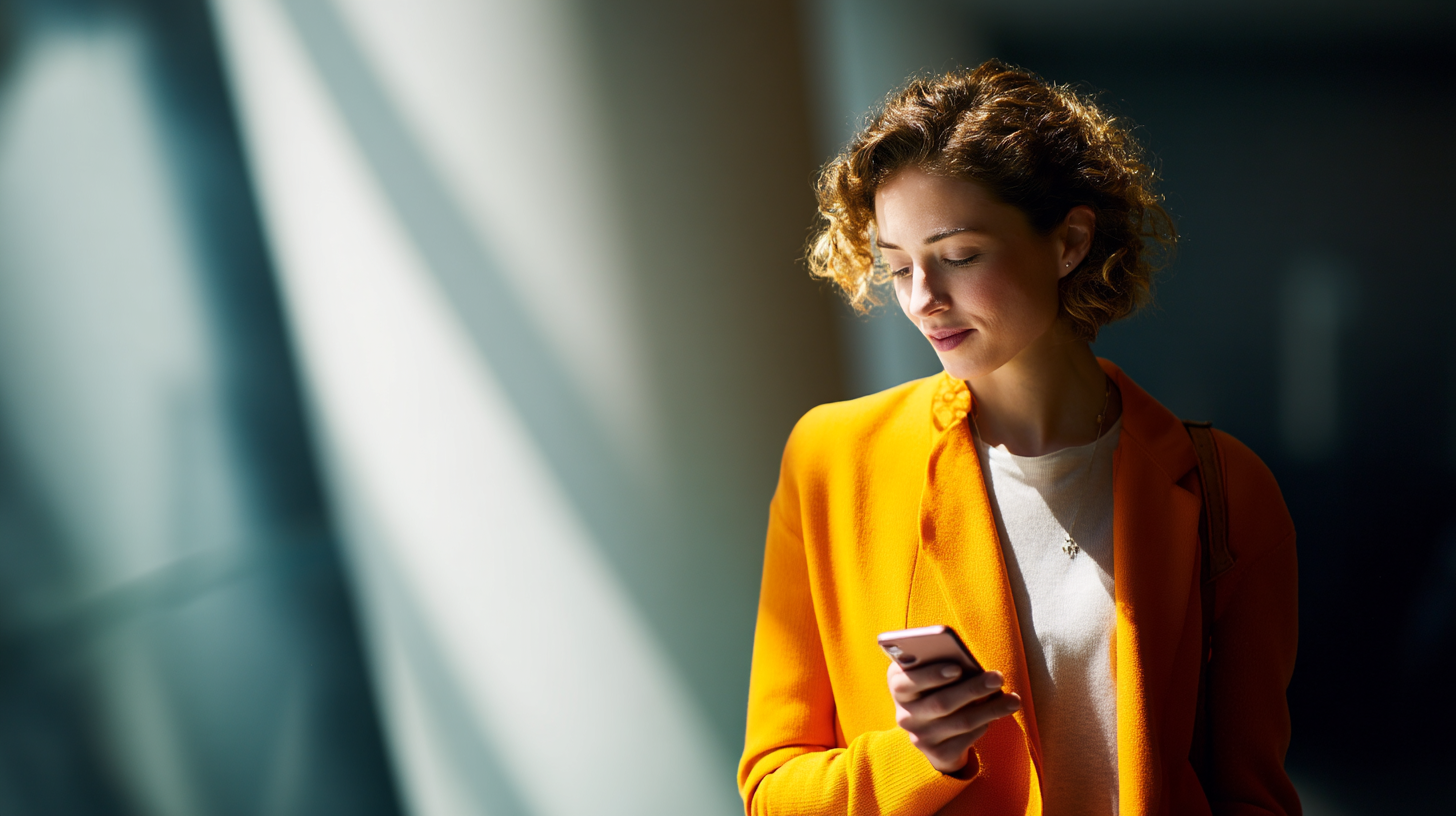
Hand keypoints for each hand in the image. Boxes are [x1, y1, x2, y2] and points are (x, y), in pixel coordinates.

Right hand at [887, 661, 1021, 774]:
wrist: (931, 727)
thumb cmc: (936, 685)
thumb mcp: (930, 671)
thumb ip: (941, 663)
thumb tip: (970, 664)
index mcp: (898, 686)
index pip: (906, 683)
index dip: (931, 675)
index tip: (957, 668)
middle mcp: (905, 715)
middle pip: (941, 702)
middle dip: (973, 689)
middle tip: (997, 677)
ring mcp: (920, 737)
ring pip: (961, 722)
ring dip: (990, 709)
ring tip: (1013, 699)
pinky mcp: (938, 754)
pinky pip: (967, 739)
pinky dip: (984, 724)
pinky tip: (997, 714)